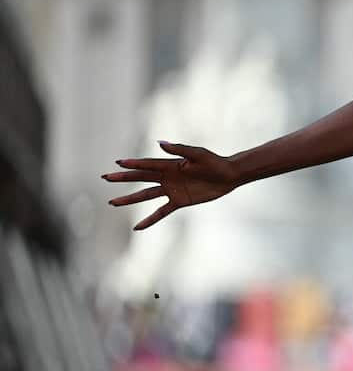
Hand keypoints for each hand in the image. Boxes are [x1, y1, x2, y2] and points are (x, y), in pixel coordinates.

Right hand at [103, 141, 239, 229]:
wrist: (228, 176)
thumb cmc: (214, 162)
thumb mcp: (198, 154)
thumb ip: (179, 149)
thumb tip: (159, 143)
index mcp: (170, 164)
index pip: (147, 165)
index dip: (133, 164)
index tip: (117, 163)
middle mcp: (167, 177)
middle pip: (141, 178)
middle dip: (123, 178)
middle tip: (105, 177)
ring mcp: (172, 190)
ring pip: (146, 195)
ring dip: (130, 199)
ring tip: (112, 202)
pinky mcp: (180, 201)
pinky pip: (161, 212)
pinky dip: (150, 219)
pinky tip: (137, 227)